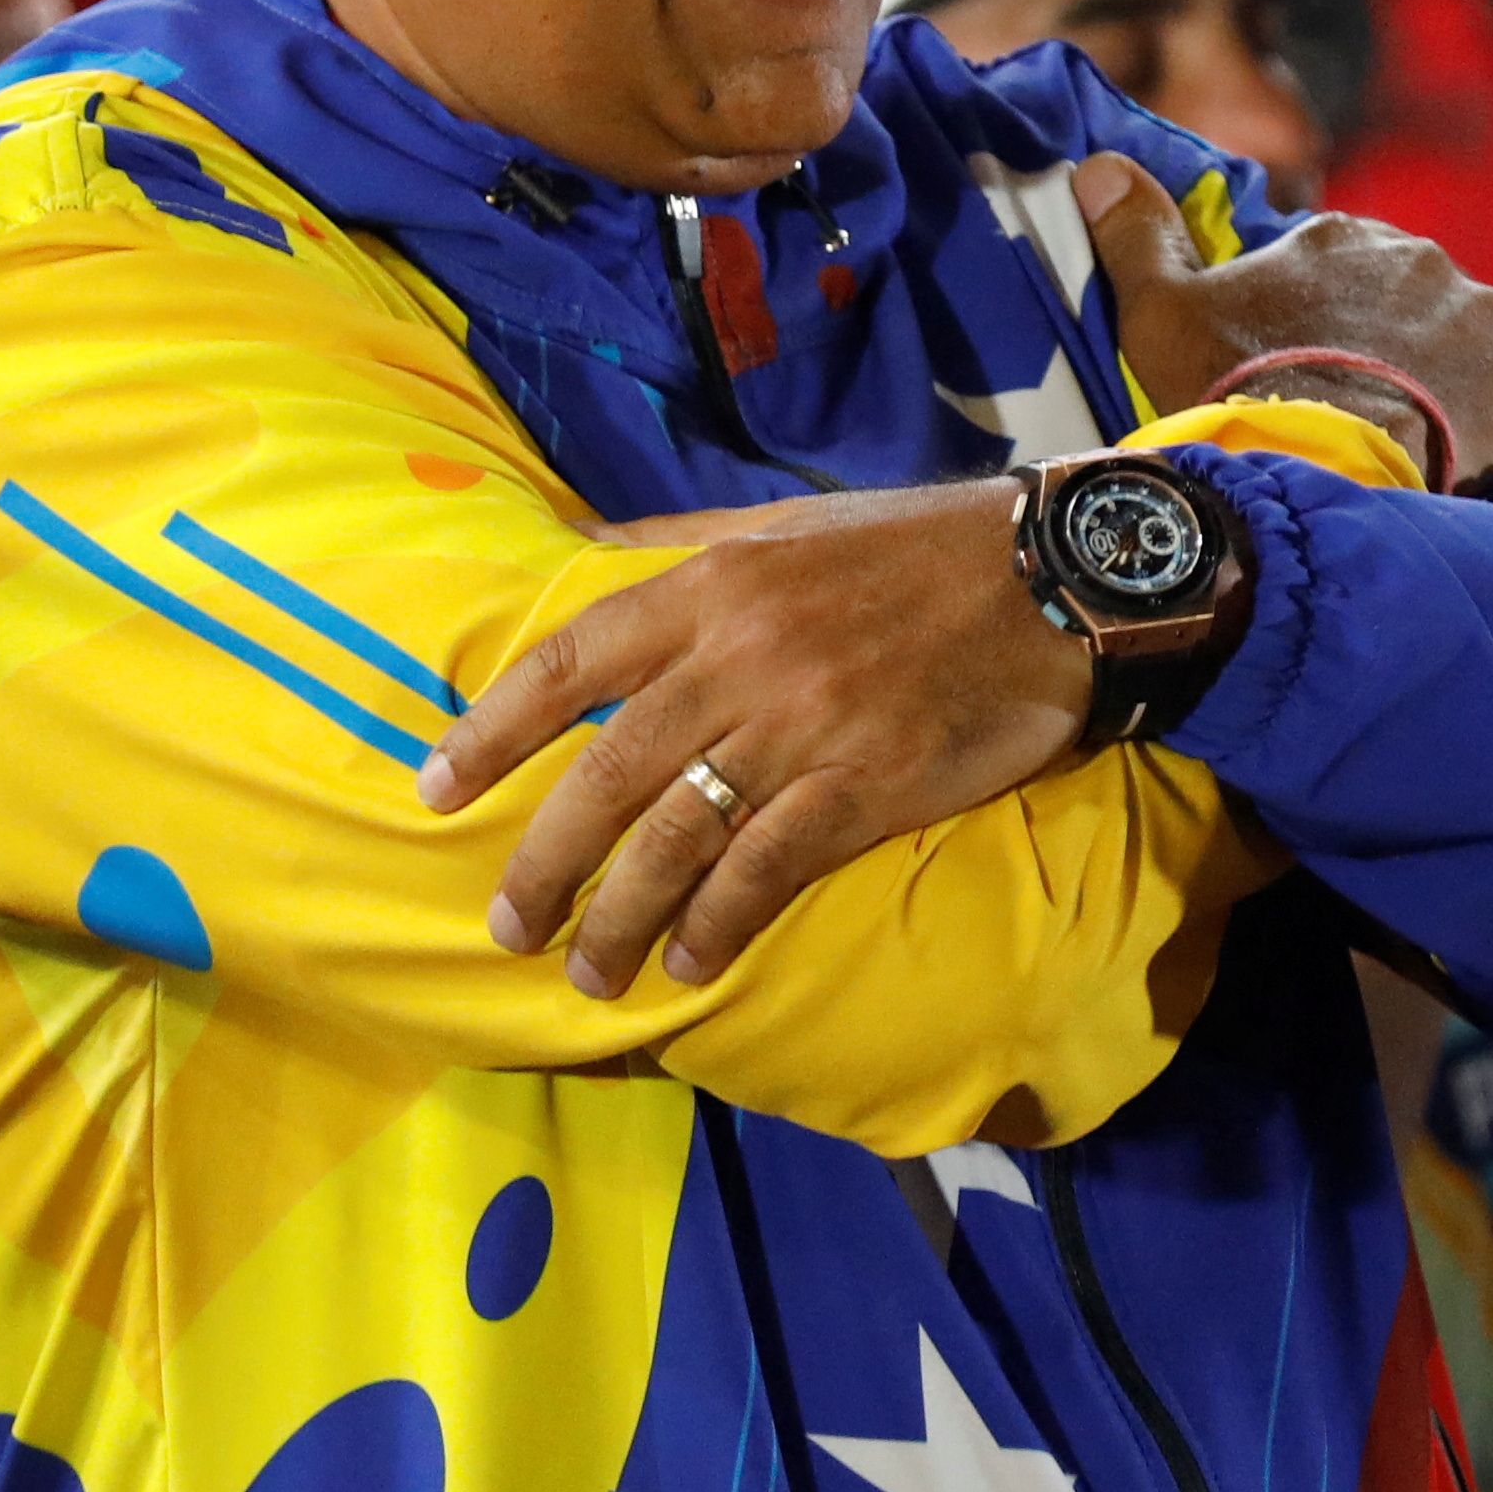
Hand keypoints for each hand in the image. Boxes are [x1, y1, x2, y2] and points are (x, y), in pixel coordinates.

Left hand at [420, 479, 1095, 996]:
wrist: (1056, 581)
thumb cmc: (917, 549)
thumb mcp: (786, 520)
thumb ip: (678, 539)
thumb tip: (576, 548)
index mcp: (713, 584)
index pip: (569, 663)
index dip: (491, 731)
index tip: (436, 789)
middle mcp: (742, 656)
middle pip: (605, 774)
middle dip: (543, 862)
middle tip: (507, 927)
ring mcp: (804, 725)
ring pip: (677, 837)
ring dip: (620, 915)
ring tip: (589, 971)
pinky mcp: (868, 784)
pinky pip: (768, 869)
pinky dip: (719, 923)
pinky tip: (692, 964)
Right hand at [1075, 157, 1492, 483]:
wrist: (1329, 477)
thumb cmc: (1236, 394)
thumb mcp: (1159, 316)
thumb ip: (1138, 237)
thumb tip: (1100, 165)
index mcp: (1349, 238)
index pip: (1343, 273)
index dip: (1320, 330)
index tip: (1301, 379)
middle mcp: (1435, 267)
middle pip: (1416, 314)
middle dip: (1395, 360)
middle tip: (1356, 427)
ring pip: (1477, 361)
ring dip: (1454, 400)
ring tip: (1411, 464)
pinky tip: (1473, 481)